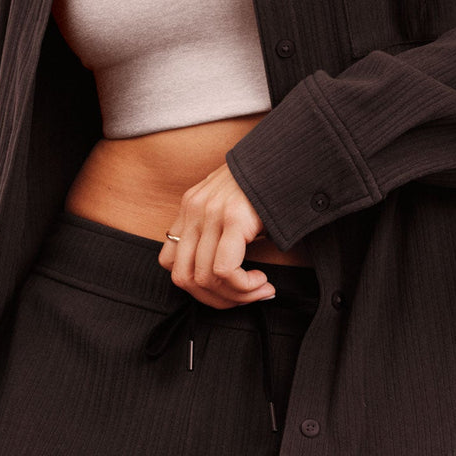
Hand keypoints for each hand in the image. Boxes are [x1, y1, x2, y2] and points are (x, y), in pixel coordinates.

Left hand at [158, 163, 277, 307]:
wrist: (287, 156)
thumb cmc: (266, 184)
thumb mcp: (232, 204)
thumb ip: (220, 229)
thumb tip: (227, 273)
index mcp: (190, 208)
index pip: (169, 262)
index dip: (196, 285)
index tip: (225, 290)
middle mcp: (194, 210)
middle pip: (183, 278)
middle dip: (216, 299)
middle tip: (244, 298)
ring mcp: (210, 214)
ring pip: (204, 279)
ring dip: (235, 295)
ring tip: (260, 289)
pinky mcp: (232, 218)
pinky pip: (224, 270)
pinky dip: (243, 286)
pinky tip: (262, 281)